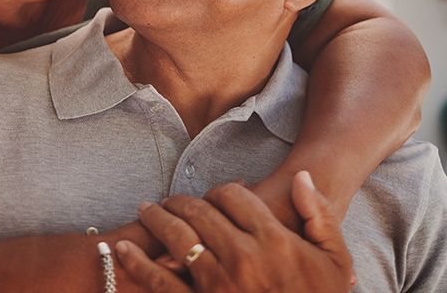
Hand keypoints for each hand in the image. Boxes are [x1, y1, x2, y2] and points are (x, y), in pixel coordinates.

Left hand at [115, 171, 352, 292]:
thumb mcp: (336, 264)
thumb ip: (320, 217)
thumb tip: (302, 177)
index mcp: (275, 243)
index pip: (235, 195)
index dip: (224, 190)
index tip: (219, 196)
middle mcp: (243, 258)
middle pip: (201, 210)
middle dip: (184, 199)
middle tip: (173, 199)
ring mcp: (216, 284)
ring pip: (177, 235)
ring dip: (157, 217)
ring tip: (147, 209)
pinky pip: (159, 281)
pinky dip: (136, 262)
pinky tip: (122, 248)